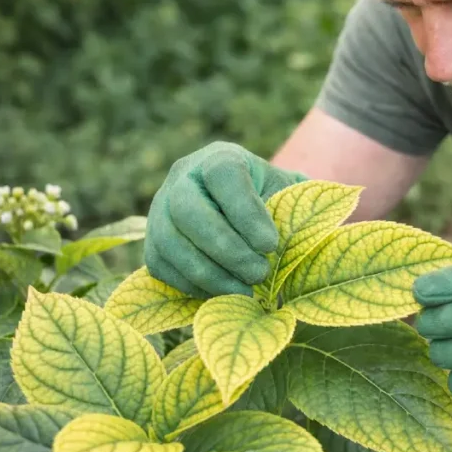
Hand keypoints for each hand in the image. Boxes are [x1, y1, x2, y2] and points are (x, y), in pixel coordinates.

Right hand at [144, 141, 304, 297]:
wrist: (242, 211)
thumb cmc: (271, 200)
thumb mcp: (286, 193)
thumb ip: (293, 209)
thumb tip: (300, 237)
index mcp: (220, 158)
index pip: (224, 174)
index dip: (246, 213)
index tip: (270, 245)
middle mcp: (183, 177)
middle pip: (188, 210)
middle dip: (226, 250)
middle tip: (259, 274)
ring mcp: (160, 208)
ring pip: (169, 242)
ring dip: (209, 274)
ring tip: (245, 291)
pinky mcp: (152, 242)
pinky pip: (161, 266)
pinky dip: (192, 285)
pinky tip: (223, 294)